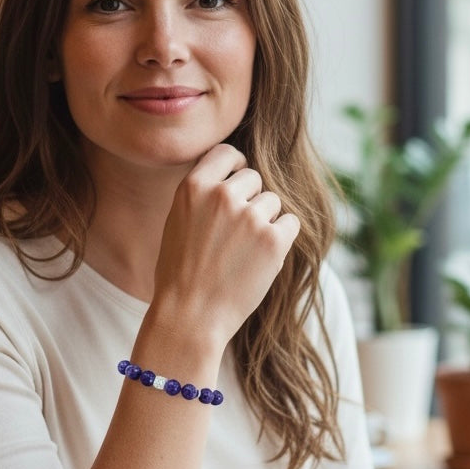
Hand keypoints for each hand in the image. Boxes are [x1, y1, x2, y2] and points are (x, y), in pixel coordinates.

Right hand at [152, 144, 299, 348]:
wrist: (189, 315)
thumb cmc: (180, 272)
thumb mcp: (177, 220)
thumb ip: (202, 195)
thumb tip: (233, 176)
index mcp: (193, 187)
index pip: (227, 153)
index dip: (236, 167)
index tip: (236, 184)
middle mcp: (222, 196)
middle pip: (254, 178)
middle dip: (251, 200)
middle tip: (237, 232)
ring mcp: (249, 217)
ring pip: (273, 202)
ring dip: (266, 222)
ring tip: (244, 251)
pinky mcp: (273, 240)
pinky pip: (291, 223)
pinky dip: (282, 239)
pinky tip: (262, 258)